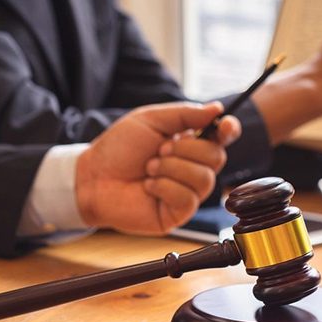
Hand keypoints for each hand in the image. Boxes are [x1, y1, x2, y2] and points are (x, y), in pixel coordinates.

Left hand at [76, 102, 239, 234]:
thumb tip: (217, 109)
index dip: (229, 130)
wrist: (92, 177)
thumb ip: (185, 114)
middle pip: (216, 157)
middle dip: (186, 150)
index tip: (225, 125)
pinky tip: (148, 186)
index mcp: (190, 143)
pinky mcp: (178, 213)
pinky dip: (165, 187)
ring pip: (204, 178)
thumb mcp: (151, 120)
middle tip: (160, 149)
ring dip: (172, 168)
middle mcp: (194, 167)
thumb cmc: (119, 149)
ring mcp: (188, 191)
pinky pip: (188, 198)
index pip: (223, 137)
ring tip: (150, 168)